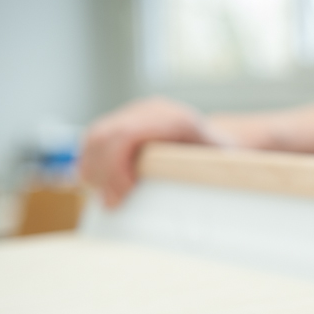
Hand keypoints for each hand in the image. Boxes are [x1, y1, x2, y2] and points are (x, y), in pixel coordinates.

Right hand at [79, 97, 227, 207]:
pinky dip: (91, 161)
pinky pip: (96, 137)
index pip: (128, 135)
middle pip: (106, 135)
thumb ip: (206, 173)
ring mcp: (136, 112)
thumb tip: (188, 194)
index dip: (117, 166)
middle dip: (103, 173)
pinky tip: (98, 184)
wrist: (217, 139)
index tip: (122, 195)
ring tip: (106, 197)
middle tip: (111, 204)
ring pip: (96, 135)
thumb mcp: (222, 165)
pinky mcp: (126, 120)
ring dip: (93, 168)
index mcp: (176, 120)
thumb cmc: (219, 159)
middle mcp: (152, 110)